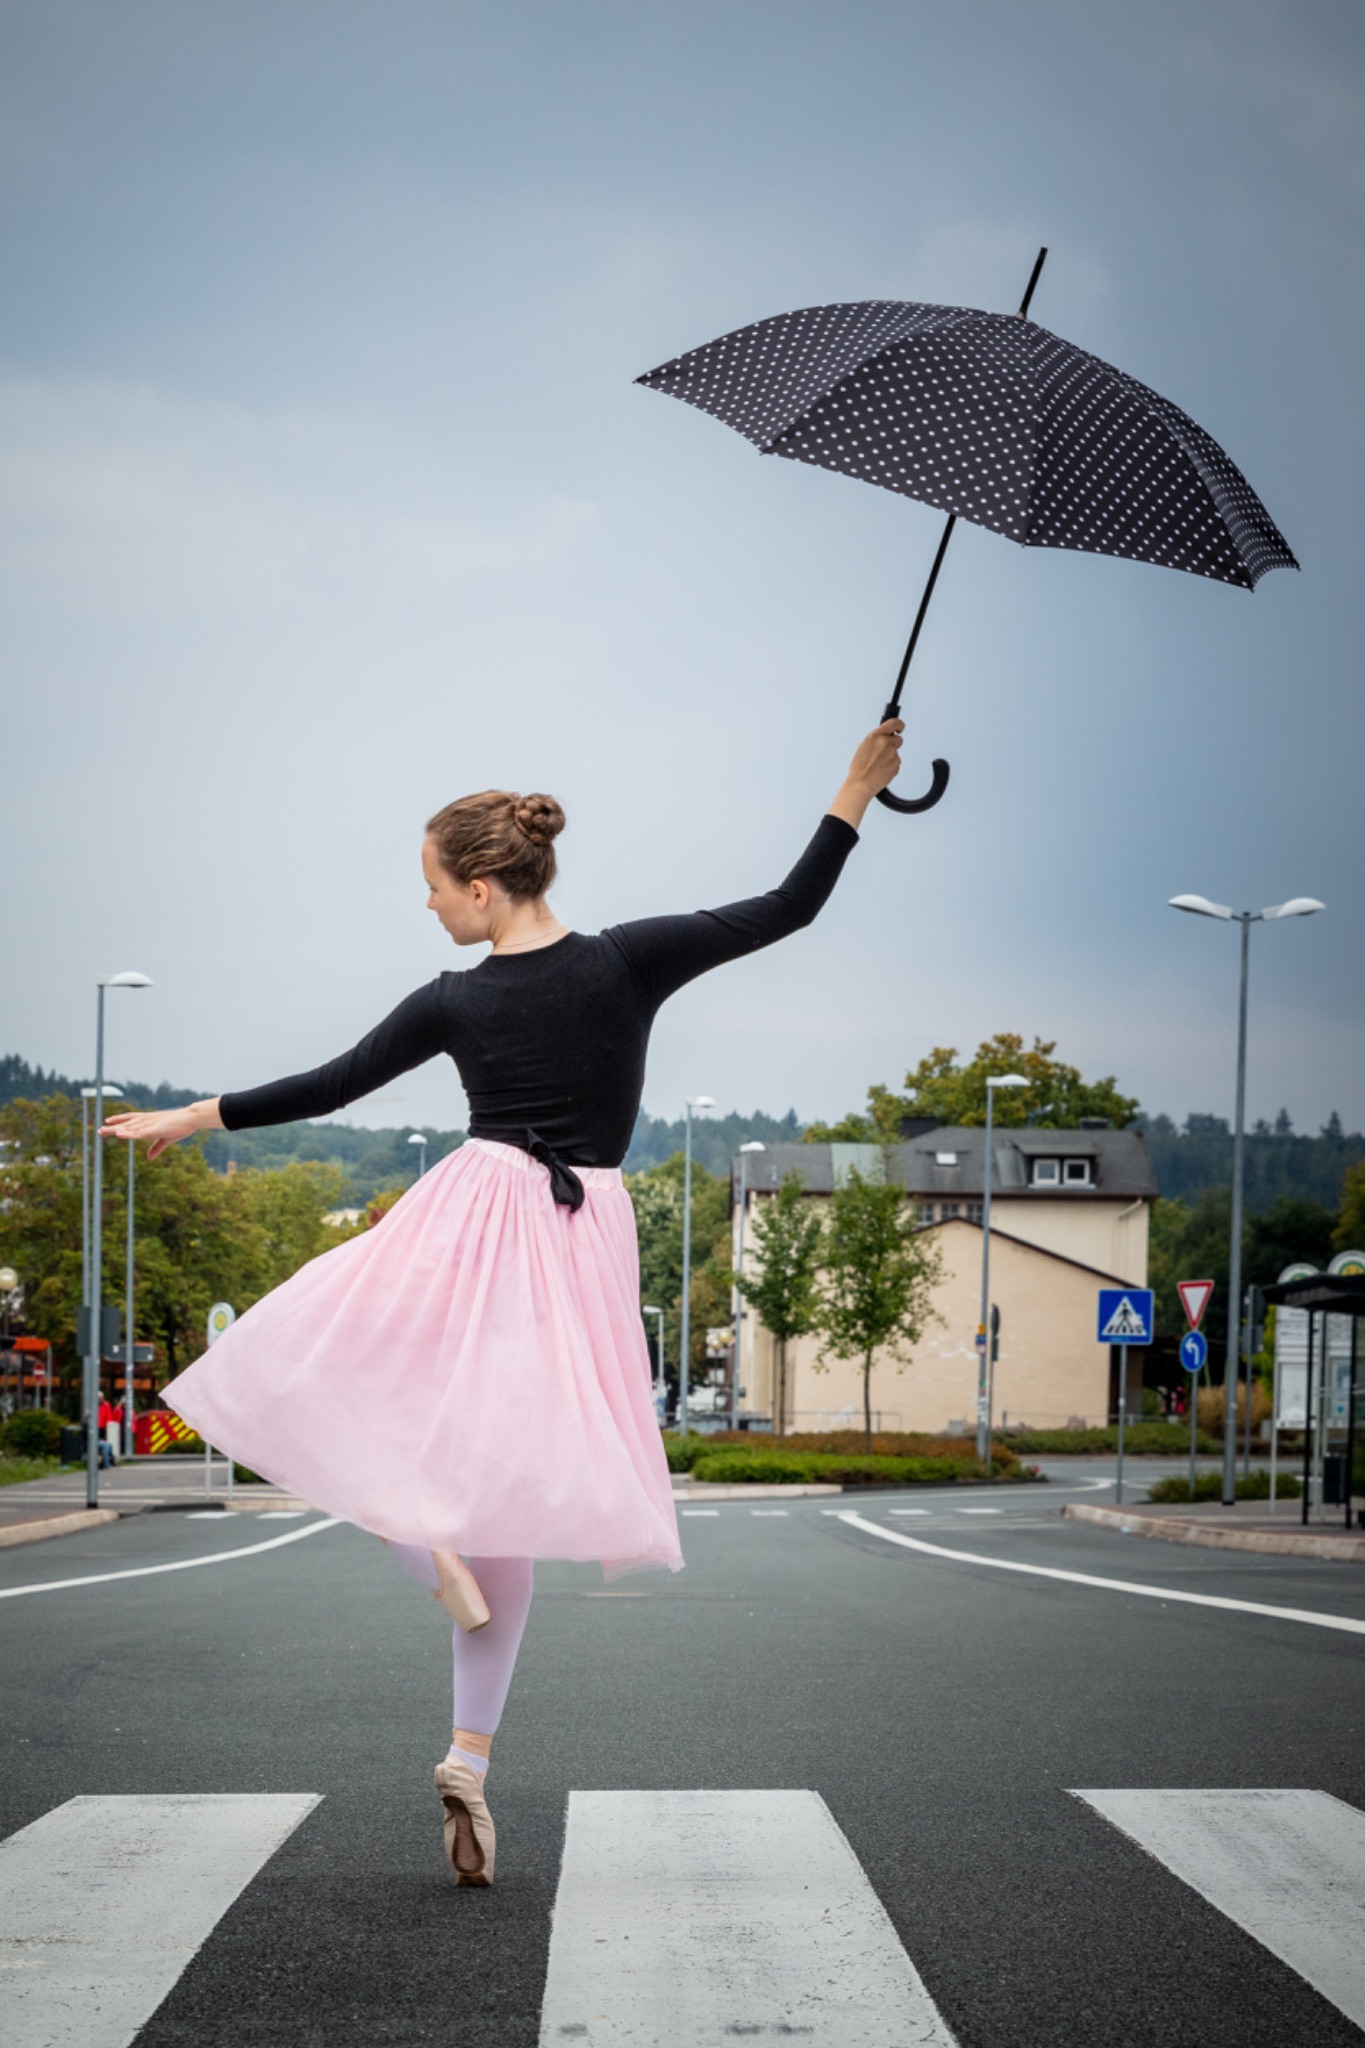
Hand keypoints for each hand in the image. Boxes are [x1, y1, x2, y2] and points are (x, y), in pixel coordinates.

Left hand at [102, 1099, 222, 1160]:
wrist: (191, 1118)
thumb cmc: (180, 1126)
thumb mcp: (166, 1139)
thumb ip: (156, 1148)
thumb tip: (149, 1158)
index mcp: (149, 1121)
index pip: (130, 1121)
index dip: (119, 1122)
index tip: (107, 1123)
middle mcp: (147, 1120)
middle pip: (126, 1124)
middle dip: (112, 1127)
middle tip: (99, 1131)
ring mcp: (150, 1123)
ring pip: (130, 1127)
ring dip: (117, 1129)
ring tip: (105, 1131)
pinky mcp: (155, 1128)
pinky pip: (139, 1132)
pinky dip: (129, 1133)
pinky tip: (120, 1134)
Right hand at [827, 719, 903, 828]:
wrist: (861, 784)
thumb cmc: (859, 768)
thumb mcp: (864, 747)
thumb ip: (876, 740)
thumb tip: (884, 737)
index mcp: (875, 736)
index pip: (894, 723)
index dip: (899, 724)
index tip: (900, 727)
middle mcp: (885, 742)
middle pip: (898, 739)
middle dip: (893, 745)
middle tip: (884, 753)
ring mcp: (892, 753)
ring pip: (896, 752)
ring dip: (890, 757)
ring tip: (878, 765)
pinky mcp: (897, 763)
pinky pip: (897, 762)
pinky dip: (891, 766)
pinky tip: (882, 770)